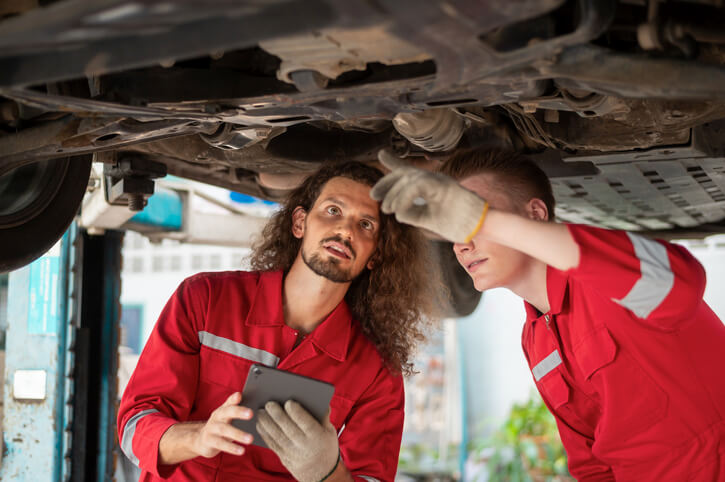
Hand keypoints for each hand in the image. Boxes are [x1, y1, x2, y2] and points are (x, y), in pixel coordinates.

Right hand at [194, 392, 253, 457]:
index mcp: (222, 410)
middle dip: (238, 412)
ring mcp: (211, 429)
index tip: (240, 395)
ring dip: (238, 434)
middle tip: (251, 413)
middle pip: (227, 413)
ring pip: (224, 430)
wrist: (200, 440)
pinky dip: (232, 448)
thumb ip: (237, 411)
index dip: (233, 399)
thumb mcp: (226, 418)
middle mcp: (216, 417)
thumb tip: (250, 406)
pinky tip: (241, 450)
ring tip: (250, 439)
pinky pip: (221, 444)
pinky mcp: (209, 441)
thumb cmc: (219, 426)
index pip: (228, 402)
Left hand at [256, 400, 339, 481]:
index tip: (289, 402)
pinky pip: (272, 444)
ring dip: (267, 423)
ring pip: (277, 436)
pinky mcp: (283, 458)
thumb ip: (324, 416)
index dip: (297, 412)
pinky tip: (260, 424)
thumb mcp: (330, 432)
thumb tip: (319, 400)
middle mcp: (304, 446)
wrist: (321, 473)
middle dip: (277, 415)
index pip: (306, 423)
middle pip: (288, 428)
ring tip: (260, 411)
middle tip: (269, 403)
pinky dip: (264, 433)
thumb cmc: (325, 446)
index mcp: (318, 437)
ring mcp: (292, 453)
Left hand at [371, 148, 487, 242]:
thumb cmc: (457, 224)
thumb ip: (412, 212)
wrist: (480, 227)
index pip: (410, 170)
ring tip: (387, 209)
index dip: (395, 161)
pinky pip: (417, 186)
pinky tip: (399, 211)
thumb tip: (396, 211)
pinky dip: (404, 199)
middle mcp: (435, 179)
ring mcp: (440, 181)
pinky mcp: (444, 187)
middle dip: (386, 182)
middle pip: (405, 172)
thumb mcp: (428, 219)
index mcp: (431, 186)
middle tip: (374, 195)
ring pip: (409, 179)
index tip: (382, 154)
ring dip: (394, 195)